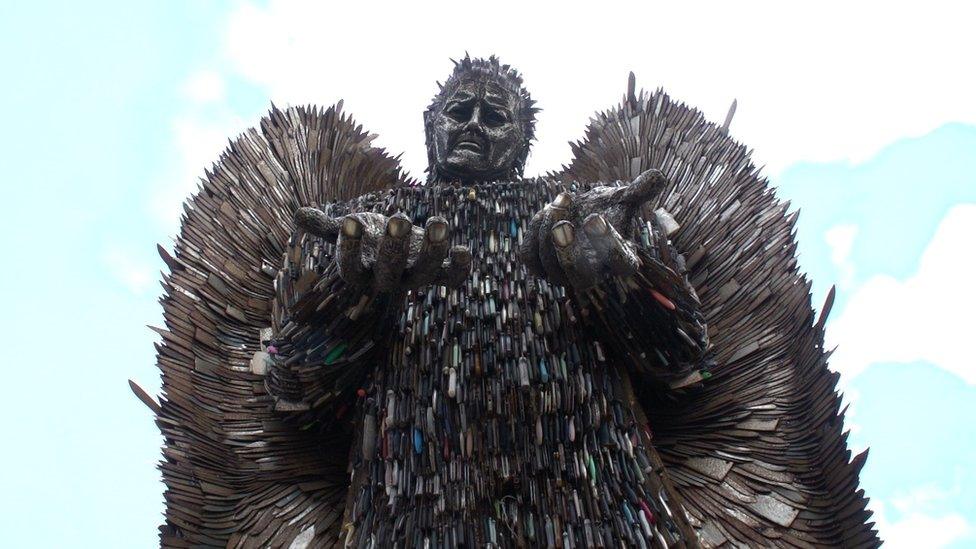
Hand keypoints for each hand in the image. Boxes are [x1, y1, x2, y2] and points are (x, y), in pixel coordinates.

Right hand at [294, 208, 471, 295]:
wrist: (395, 251)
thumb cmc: (367, 238)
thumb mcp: (346, 229)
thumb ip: (326, 225)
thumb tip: (299, 214)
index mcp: (360, 272)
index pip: (350, 267)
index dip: (350, 246)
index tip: (350, 219)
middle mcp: (387, 280)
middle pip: (389, 272)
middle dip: (395, 246)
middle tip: (399, 218)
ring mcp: (414, 278)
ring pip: (424, 273)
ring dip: (434, 250)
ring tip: (439, 221)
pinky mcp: (439, 273)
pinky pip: (452, 279)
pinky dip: (460, 267)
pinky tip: (464, 249)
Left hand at [520, 169, 666, 289]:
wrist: (580, 214)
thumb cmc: (606, 209)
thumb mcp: (624, 198)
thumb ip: (640, 190)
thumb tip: (659, 175)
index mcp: (621, 260)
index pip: (620, 263)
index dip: (608, 245)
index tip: (596, 218)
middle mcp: (594, 274)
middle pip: (581, 277)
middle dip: (567, 251)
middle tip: (563, 224)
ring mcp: (565, 274)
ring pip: (551, 266)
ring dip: (549, 233)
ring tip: (560, 201)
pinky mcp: (541, 266)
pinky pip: (530, 259)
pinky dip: (534, 235)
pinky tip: (545, 213)